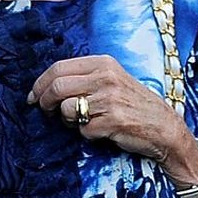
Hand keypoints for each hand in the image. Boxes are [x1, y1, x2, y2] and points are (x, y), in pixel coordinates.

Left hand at [29, 55, 197, 182]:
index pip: (58, 67)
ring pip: (67, 110)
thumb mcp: (112, 79)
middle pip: (57, 87)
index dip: (40, 83)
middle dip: (45, 102)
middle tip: (45, 112)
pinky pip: (84, 130)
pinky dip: (87, 134)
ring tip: (82, 121)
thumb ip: (84, 78)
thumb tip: (47, 87)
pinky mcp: (113, 121)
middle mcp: (106, 77)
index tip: (33, 96)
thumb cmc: (133, 103)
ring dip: (69, 121)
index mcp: (103, 63)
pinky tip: (100, 131)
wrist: (164, 126)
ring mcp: (110, 99)